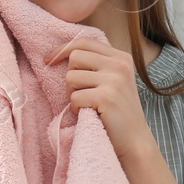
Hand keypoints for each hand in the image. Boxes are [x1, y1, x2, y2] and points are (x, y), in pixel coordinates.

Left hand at [45, 36, 157, 161]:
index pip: (84, 42)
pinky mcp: (106, 97)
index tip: (48, 60)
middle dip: (70, 77)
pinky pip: (74, 97)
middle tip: (81, 94)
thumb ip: (96, 65)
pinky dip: (76, 109)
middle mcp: (119, 65)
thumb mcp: (113, 81)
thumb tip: (61, 53)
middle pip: (74, 58)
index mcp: (121, 57)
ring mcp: (114, 80)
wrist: (135, 141)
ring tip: (87, 105)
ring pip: (71, 78)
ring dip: (72, 95)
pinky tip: (89, 114)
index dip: (62, 49)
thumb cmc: (118, 112)